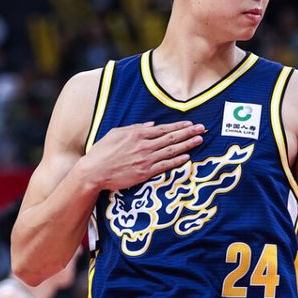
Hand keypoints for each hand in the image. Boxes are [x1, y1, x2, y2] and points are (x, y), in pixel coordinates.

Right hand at [79, 121, 204, 190]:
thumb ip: (135, 128)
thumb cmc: (103, 151)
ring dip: (187, 145)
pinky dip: (177, 161)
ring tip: (200, 140)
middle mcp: (144, 145)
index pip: (164, 129)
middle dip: (189, 132)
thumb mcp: (117, 133)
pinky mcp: (145, 173)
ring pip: (172, 151)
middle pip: (172, 138)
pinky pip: (165, 166)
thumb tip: (151, 125)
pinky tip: (187, 157)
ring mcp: (146, 160)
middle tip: (203, 129)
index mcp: (138, 133)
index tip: (191, 123)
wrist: (94, 171)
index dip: (179, 126)